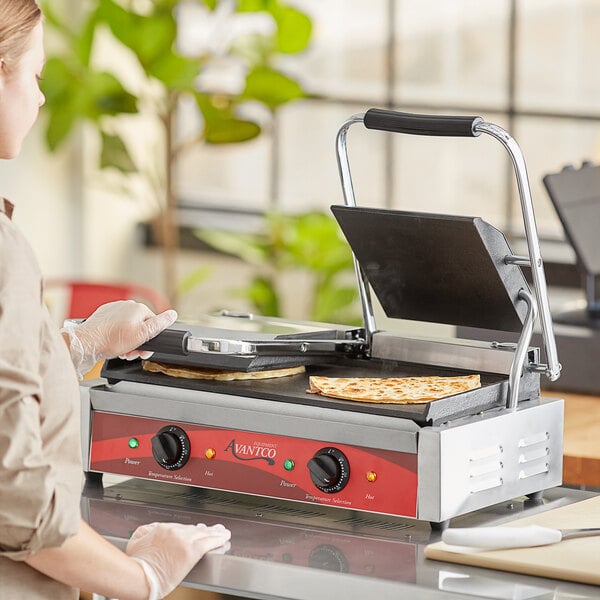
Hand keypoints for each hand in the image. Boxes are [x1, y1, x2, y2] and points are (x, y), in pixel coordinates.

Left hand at [62, 301, 176, 376]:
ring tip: (121, 350)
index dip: (150, 339)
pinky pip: (116, 326)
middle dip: (138, 341)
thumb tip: (173, 314)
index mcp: (138, 308)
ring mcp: (114, 309)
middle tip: (131, 352)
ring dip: (127, 340)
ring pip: (128, 326)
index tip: (143, 349)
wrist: (87, 343)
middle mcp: (126, 305)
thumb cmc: (111, 340)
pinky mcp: (104, 315)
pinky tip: (112, 344)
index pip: (153, 323)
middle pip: (140, 325)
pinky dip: (116, 335)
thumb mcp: (141, 335)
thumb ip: (159, 324)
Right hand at [126, 522, 230, 599]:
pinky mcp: (191, 552)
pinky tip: (225, 538)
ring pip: (204, 533)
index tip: (196, 530)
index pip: (181, 527)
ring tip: (222, 532)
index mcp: (163, 528)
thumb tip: (151, 529)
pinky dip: (218, 538)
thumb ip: (146, 531)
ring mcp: (185, 540)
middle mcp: (175, 531)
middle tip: (213, 529)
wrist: (139, 575)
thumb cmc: (136, 563)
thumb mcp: (136, 540)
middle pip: (194, 529)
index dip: (190, 530)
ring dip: (215, 532)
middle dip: (204, 530)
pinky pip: (210, 542)